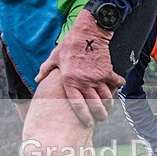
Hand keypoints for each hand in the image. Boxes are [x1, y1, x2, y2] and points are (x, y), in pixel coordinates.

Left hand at [35, 10, 121, 126]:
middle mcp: (83, 82)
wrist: (88, 32)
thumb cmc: (70, 44)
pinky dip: (118, 85)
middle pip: (94, 105)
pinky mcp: (107, 71)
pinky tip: (119, 86)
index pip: (77, 105)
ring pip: (106, 97)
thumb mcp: (54, 56)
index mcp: (69, 81)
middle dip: (100, 115)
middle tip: (101, 118)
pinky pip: (115, 83)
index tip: (88, 123)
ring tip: (108, 107)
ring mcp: (96, 78)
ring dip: (109, 104)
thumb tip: (37, 79)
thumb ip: (45, 70)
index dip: (84, 116)